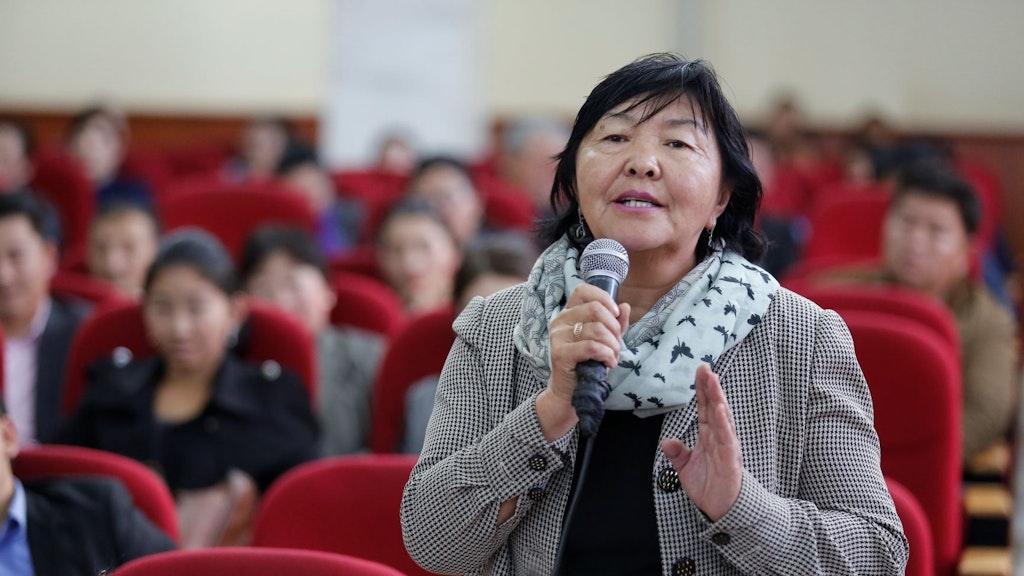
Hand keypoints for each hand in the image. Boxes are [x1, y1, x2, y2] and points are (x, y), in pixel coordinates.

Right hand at [535, 284, 629, 440]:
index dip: (603, 298)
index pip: (583, 290)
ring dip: (613, 345)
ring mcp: (558, 336)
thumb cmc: (587, 364)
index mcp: (569, 313)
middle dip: (614, 328)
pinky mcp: (560, 353)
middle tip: (616, 344)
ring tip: (612, 356)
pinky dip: (607, 355)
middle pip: (595, 309)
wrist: (569, 393)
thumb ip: (615, 324)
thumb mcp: (605, 341)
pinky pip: (592, 347)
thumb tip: (625, 307)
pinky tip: (608, 363)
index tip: (615, 314)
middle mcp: (560, 321)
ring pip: (597, 330)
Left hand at [661, 364, 741, 520]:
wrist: (723, 509)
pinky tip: (719, 408)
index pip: (705, 409)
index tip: (700, 371)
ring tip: (712, 380)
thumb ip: (677, 453)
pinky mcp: (730, 459)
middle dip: (710, 387)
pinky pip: (726, 438)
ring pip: (722, 417)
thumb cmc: (709, 486)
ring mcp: (726, 446)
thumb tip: (666, 441)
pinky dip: (723, 423)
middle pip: (714, 407)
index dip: (703, 390)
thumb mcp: (686, 468)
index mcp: (709, 437)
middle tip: (704, 367)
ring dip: (717, 398)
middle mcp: (719, 437)